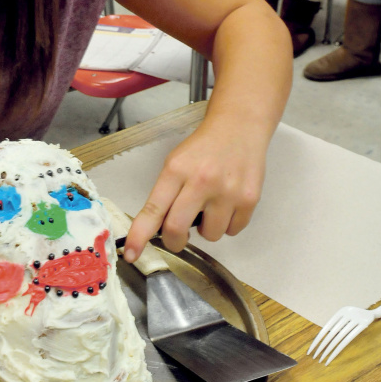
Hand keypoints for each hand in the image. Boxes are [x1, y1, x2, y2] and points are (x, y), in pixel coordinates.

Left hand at [122, 123, 264, 261]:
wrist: (239, 127)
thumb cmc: (204, 147)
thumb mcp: (176, 162)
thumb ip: (167, 192)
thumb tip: (157, 227)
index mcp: (176, 170)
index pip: (153, 210)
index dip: (139, 235)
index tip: (132, 254)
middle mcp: (201, 181)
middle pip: (177, 229)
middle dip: (174, 241)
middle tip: (177, 238)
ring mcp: (227, 192)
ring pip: (209, 235)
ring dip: (207, 229)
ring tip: (211, 206)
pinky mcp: (249, 199)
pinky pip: (232, 231)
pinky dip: (227, 224)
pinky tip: (228, 203)